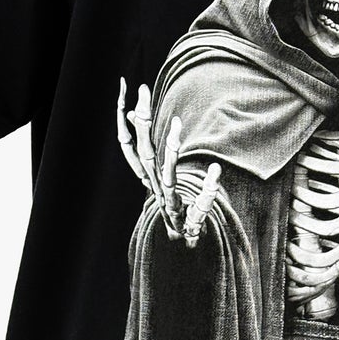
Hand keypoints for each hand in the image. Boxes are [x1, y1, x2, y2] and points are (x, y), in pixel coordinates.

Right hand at [115, 76, 222, 244]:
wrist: (180, 254)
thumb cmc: (172, 207)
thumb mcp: (158, 176)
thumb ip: (147, 147)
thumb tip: (131, 113)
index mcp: (149, 178)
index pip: (129, 144)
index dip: (123, 117)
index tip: (125, 85)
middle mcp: (156, 190)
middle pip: (143, 155)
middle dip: (143, 125)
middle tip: (143, 95)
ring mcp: (172, 207)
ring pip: (166, 178)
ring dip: (171, 152)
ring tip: (178, 125)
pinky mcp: (190, 223)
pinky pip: (198, 207)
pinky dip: (206, 191)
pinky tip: (215, 172)